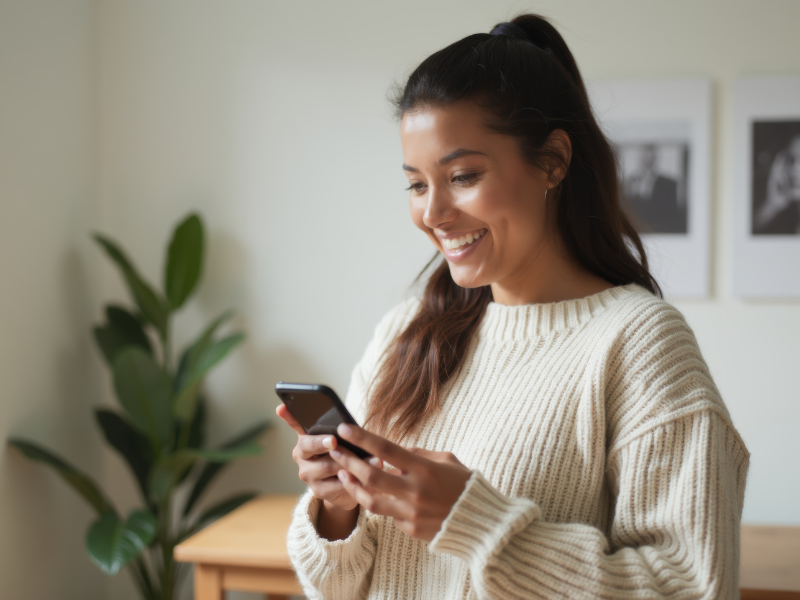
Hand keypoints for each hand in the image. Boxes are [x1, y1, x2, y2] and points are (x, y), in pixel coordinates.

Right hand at [275, 405, 357, 510]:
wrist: (347, 485)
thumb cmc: (344, 454)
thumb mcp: (342, 440)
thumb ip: (340, 432)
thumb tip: (348, 426)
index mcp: (305, 438)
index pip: (294, 423)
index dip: (288, 416)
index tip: (282, 408)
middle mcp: (301, 456)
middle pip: (308, 446)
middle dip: (321, 442)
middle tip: (333, 440)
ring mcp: (308, 475)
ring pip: (327, 466)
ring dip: (349, 462)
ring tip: (372, 457)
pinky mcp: (318, 491)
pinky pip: (336, 484)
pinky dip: (352, 480)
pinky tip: (365, 476)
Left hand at [329, 424, 471, 541]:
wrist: (480, 522)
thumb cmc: (465, 485)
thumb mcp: (446, 460)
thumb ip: (418, 454)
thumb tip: (394, 452)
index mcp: (424, 468)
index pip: (386, 448)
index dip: (362, 438)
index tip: (345, 429)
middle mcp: (414, 490)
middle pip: (370, 475)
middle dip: (348, 461)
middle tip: (336, 451)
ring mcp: (410, 512)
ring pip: (370, 500)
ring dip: (353, 486)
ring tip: (344, 474)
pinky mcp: (410, 528)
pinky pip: (388, 514)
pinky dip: (381, 503)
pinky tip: (376, 495)